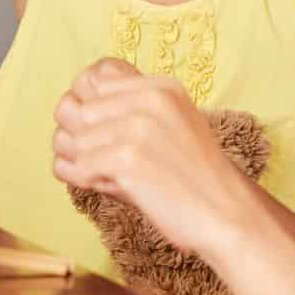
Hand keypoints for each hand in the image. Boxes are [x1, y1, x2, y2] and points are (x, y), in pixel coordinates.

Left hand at [53, 59, 252, 261]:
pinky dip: (81, 179)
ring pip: (73, 138)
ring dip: (79, 161)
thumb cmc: (193, 178)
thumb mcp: (169, 125)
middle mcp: (149, 99)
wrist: (230, 216)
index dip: (87, 106)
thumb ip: (125, 110)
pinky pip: (77, 165)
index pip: (94, 79)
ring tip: (100, 175)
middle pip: (78, 108)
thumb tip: (65, 108)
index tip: (96, 130)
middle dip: (78, 136)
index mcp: (160, 87)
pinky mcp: (128, 159)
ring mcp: (138, 128)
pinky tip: (100, 186)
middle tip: (95, 160)